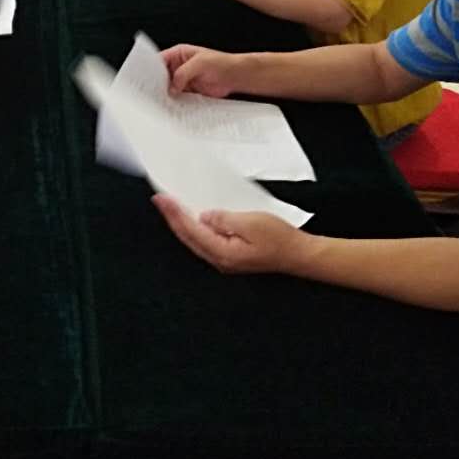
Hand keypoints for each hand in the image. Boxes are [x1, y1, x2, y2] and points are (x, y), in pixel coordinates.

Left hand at [153, 196, 306, 273]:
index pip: (191, 230)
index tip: (162, 199)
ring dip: (182, 223)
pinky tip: (193, 218)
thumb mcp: (251, 222)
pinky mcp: (230, 255)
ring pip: (194, 240)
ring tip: (171, 206)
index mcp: (223, 253)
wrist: (298, 254)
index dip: (174, 213)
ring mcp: (225, 259)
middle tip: (160, 199)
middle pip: (188, 237)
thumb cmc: (280, 239)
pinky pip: (205, 241)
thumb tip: (204, 217)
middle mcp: (220, 260)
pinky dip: (195, 228)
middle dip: (172, 217)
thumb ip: (224, 219)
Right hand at [159, 44, 241, 97]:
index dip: (152, 68)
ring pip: (169, 87)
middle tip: (153, 92)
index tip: (147, 79)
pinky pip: (178, 96)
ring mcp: (184, 79)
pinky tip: (172, 105)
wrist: (235, 76)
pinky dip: (175, 101)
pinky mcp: (189, 91)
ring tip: (161, 100)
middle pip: (162, 75)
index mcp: (179, 54)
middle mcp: (180, 66)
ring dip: (166, 93)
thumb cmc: (222, 63)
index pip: (160, 60)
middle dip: (157, 83)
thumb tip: (173, 85)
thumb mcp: (200, 63)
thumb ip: (184, 73)